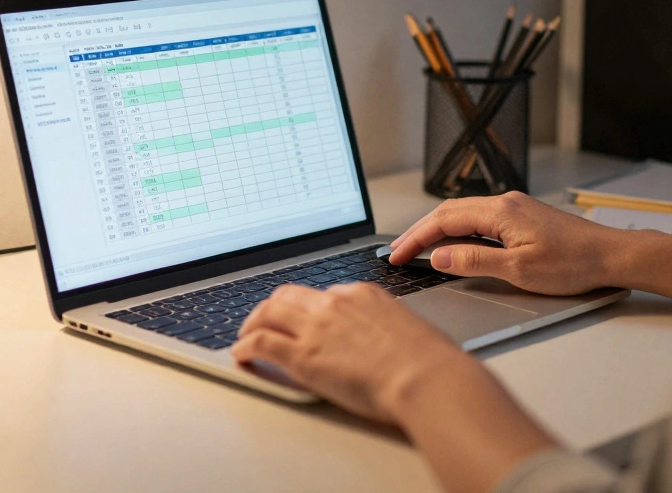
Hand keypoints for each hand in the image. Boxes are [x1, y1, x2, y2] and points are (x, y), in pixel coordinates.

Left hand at [233, 283, 469, 423]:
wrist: (426, 377)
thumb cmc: (430, 361)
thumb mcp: (410, 328)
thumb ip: (389, 327)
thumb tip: (388, 340)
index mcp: (363, 294)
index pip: (324, 294)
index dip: (310, 308)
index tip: (304, 318)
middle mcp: (335, 303)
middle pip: (290, 295)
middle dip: (273, 307)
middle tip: (264, 319)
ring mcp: (316, 327)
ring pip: (268, 311)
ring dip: (252, 322)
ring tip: (246, 334)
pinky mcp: (303, 355)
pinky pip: (261, 342)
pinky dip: (245, 345)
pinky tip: (241, 353)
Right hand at [388, 191, 624, 295]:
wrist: (612, 256)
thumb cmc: (574, 263)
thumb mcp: (519, 270)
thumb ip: (475, 261)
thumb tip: (440, 257)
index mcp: (501, 211)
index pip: (444, 220)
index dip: (416, 238)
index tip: (397, 254)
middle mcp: (505, 203)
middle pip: (449, 212)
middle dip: (420, 231)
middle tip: (397, 251)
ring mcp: (514, 208)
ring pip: (463, 214)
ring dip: (437, 230)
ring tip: (416, 249)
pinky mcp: (522, 217)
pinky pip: (479, 219)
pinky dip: (457, 231)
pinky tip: (452, 244)